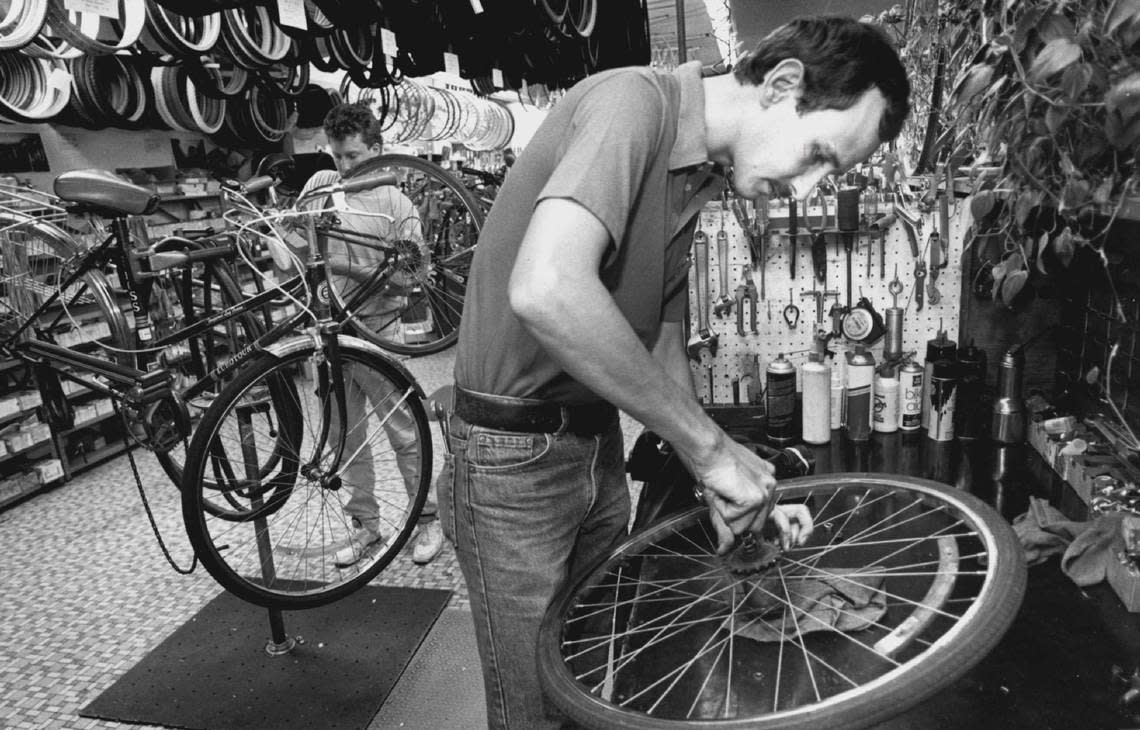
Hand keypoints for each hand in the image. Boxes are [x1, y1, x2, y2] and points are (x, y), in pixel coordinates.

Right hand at [689, 437, 813, 553]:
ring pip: (744, 526)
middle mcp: (769, 485)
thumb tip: (724, 548)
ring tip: (722, 490)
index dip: (745, 519)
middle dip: (734, 517)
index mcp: (765, 480)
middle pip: (755, 525)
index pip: (761, 514)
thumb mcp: (722, 497)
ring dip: (726, 513)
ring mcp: (765, 492)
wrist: (708, 448)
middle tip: (723, 494)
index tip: (738, 513)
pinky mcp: (755, 498)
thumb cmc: (712, 463)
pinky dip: (721, 509)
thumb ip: (727, 524)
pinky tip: (722, 490)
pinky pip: (733, 520)